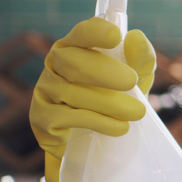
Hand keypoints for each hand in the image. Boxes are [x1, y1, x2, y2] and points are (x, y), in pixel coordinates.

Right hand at [30, 18, 154, 181]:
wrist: (95, 149)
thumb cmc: (115, 104)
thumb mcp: (134, 84)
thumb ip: (139, 61)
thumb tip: (136, 37)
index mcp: (75, 51)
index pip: (79, 34)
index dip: (93, 31)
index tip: (113, 35)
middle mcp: (53, 68)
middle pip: (71, 61)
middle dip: (104, 71)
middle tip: (132, 83)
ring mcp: (44, 93)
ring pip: (71, 91)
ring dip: (108, 101)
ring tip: (138, 113)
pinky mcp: (42, 121)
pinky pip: (67, 118)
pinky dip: (97, 122)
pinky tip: (120, 128)